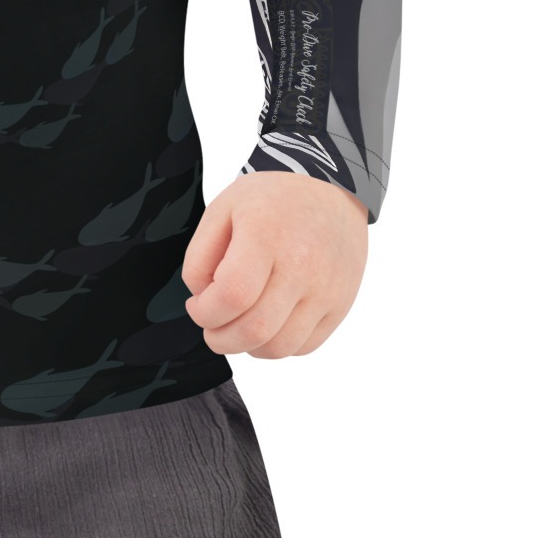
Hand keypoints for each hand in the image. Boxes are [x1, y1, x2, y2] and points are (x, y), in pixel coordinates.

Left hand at [181, 173, 368, 359]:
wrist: (331, 190)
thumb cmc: (273, 199)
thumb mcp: (223, 208)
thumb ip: (200, 255)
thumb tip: (202, 298)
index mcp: (266, 234)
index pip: (232, 295)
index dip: (205, 312)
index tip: (197, 306)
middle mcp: (302, 265)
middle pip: (255, 330)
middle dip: (221, 339)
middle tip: (212, 328)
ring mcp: (326, 289)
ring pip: (280, 347)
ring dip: (249, 347)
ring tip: (238, 326)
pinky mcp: (340, 305)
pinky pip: (304, 347)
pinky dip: (278, 346)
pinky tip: (267, 324)